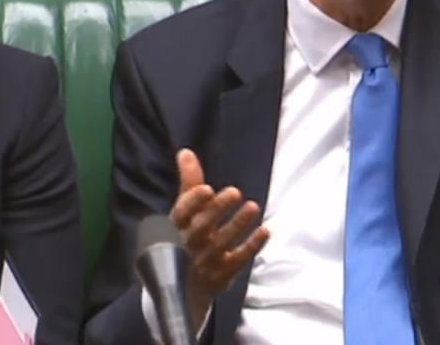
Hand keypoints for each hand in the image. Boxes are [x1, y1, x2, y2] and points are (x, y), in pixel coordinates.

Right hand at [169, 148, 268, 327]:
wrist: (182, 287)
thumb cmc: (185, 238)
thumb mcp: (184, 212)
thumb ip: (188, 182)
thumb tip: (186, 152)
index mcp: (175, 227)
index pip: (181, 214)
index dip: (193, 202)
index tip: (207, 189)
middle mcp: (187, 245)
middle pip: (201, 228)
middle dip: (218, 210)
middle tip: (235, 192)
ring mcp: (204, 262)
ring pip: (221, 243)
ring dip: (237, 225)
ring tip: (253, 207)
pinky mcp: (221, 275)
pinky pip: (237, 260)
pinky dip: (251, 247)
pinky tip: (264, 231)